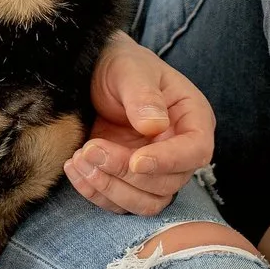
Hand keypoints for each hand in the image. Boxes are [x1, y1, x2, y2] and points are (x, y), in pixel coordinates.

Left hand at [66, 33, 214, 214]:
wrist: (95, 73)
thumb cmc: (120, 65)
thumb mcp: (129, 69)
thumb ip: (143, 95)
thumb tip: (156, 126)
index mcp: (193, 118)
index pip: (195, 151)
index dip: (168, 161)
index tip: (134, 160)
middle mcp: (180, 149)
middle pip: (168, 183)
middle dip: (125, 173)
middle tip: (90, 149)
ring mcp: (156, 170)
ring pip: (146, 202)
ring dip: (110, 188)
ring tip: (79, 158)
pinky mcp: (130, 181)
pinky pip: (121, 204)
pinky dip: (96, 193)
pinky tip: (74, 168)